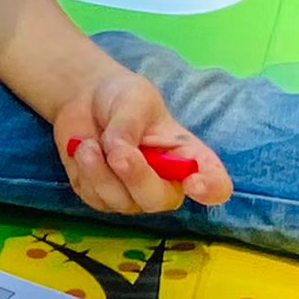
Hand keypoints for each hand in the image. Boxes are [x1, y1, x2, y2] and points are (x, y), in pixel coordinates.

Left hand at [55, 67, 232, 214]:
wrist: (83, 100)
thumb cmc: (122, 98)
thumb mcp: (133, 99)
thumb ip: (130, 125)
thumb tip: (119, 153)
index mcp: (188, 157)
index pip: (215, 185)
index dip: (210, 190)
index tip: (193, 183)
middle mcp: (165, 183)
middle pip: (159, 200)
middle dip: (137, 178)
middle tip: (118, 154)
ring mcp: (133, 195)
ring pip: (121, 201)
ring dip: (101, 171)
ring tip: (89, 143)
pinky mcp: (102, 198)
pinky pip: (94, 197)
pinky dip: (84, 172)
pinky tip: (82, 149)